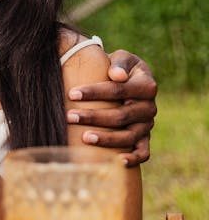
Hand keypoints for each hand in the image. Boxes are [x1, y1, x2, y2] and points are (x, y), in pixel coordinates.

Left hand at [67, 49, 156, 166]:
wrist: (130, 80)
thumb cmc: (121, 68)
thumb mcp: (123, 58)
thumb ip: (119, 63)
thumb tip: (116, 75)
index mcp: (146, 85)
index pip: (119, 90)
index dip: (95, 92)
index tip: (72, 94)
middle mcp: (149, 107)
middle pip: (121, 115)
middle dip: (94, 116)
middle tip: (70, 116)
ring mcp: (148, 125)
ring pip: (129, 136)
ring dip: (106, 139)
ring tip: (84, 137)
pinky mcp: (145, 138)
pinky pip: (143, 152)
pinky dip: (134, 159)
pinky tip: (118, 161)